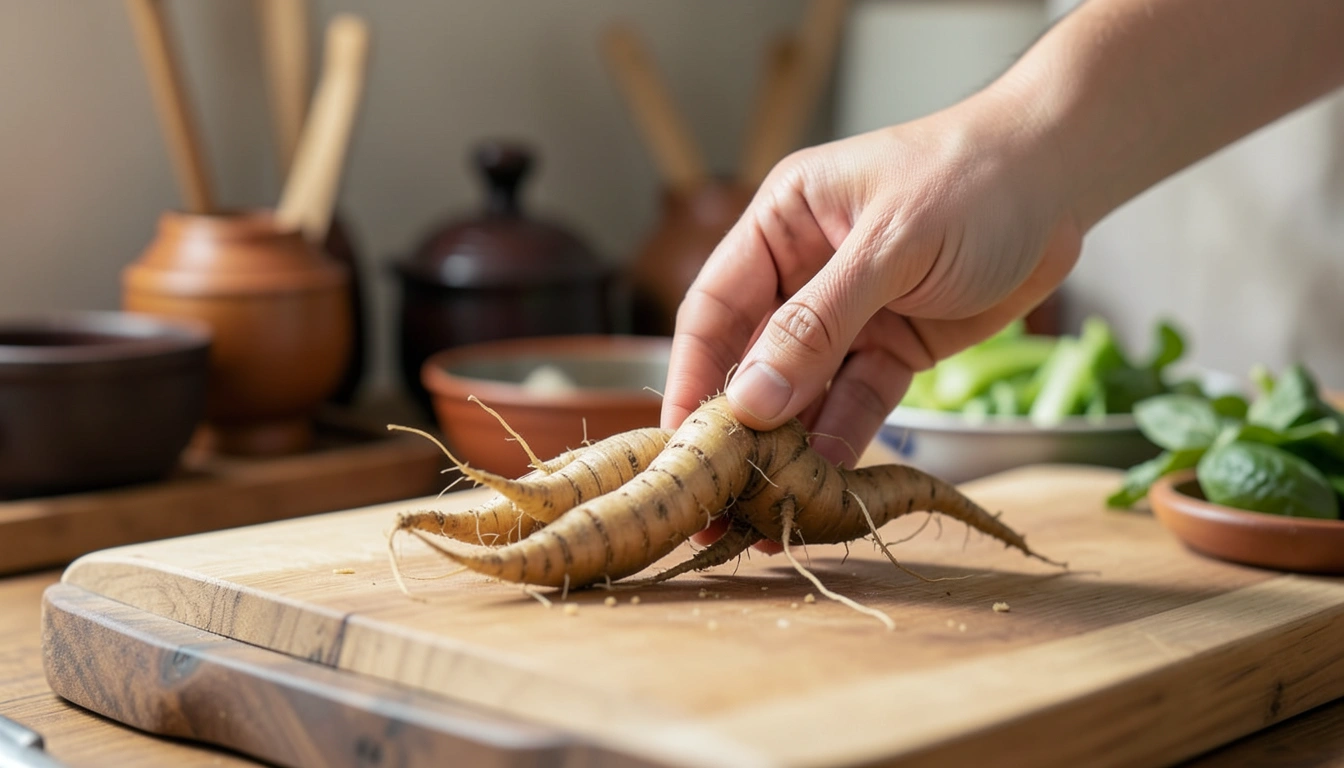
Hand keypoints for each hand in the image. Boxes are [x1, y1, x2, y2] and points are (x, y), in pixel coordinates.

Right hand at [663, 90, 1082, 469]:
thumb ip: (818, 324)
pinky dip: (844, 443)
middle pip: (753, 362)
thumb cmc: (974, 180)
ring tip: (768, 513)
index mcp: (781, 225)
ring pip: (805, 394)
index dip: (693, 376)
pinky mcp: (895, 348)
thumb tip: (751, 402)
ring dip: (789, 451)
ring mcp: (850, 315)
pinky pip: (860, 403)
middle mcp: (803, 273)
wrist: (1063, 180)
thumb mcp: (890, 246)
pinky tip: (827, 489)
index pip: (715, 309)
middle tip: (720, 501)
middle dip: (739, 431)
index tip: (681, 444)